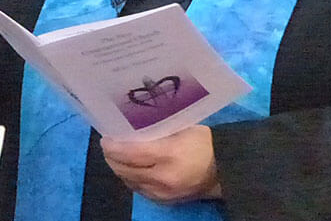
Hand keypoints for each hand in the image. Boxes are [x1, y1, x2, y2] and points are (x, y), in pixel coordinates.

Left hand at [100, 125, 221, 203]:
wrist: (225, 170)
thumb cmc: (203, 143)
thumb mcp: (180, 129)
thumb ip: (154, 130)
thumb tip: (128, 129)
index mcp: (168, 155)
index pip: (129, 153)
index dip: (112, 146)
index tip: (106, 137)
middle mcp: (162, 177)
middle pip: (124, 169)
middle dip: (111, 156)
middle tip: (109, 144)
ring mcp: (163, 193)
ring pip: (128, 181)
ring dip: (118, 167)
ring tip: (116, 154)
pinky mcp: (164, 201)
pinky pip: (138, 190)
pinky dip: (130, 178)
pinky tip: (130, 168)